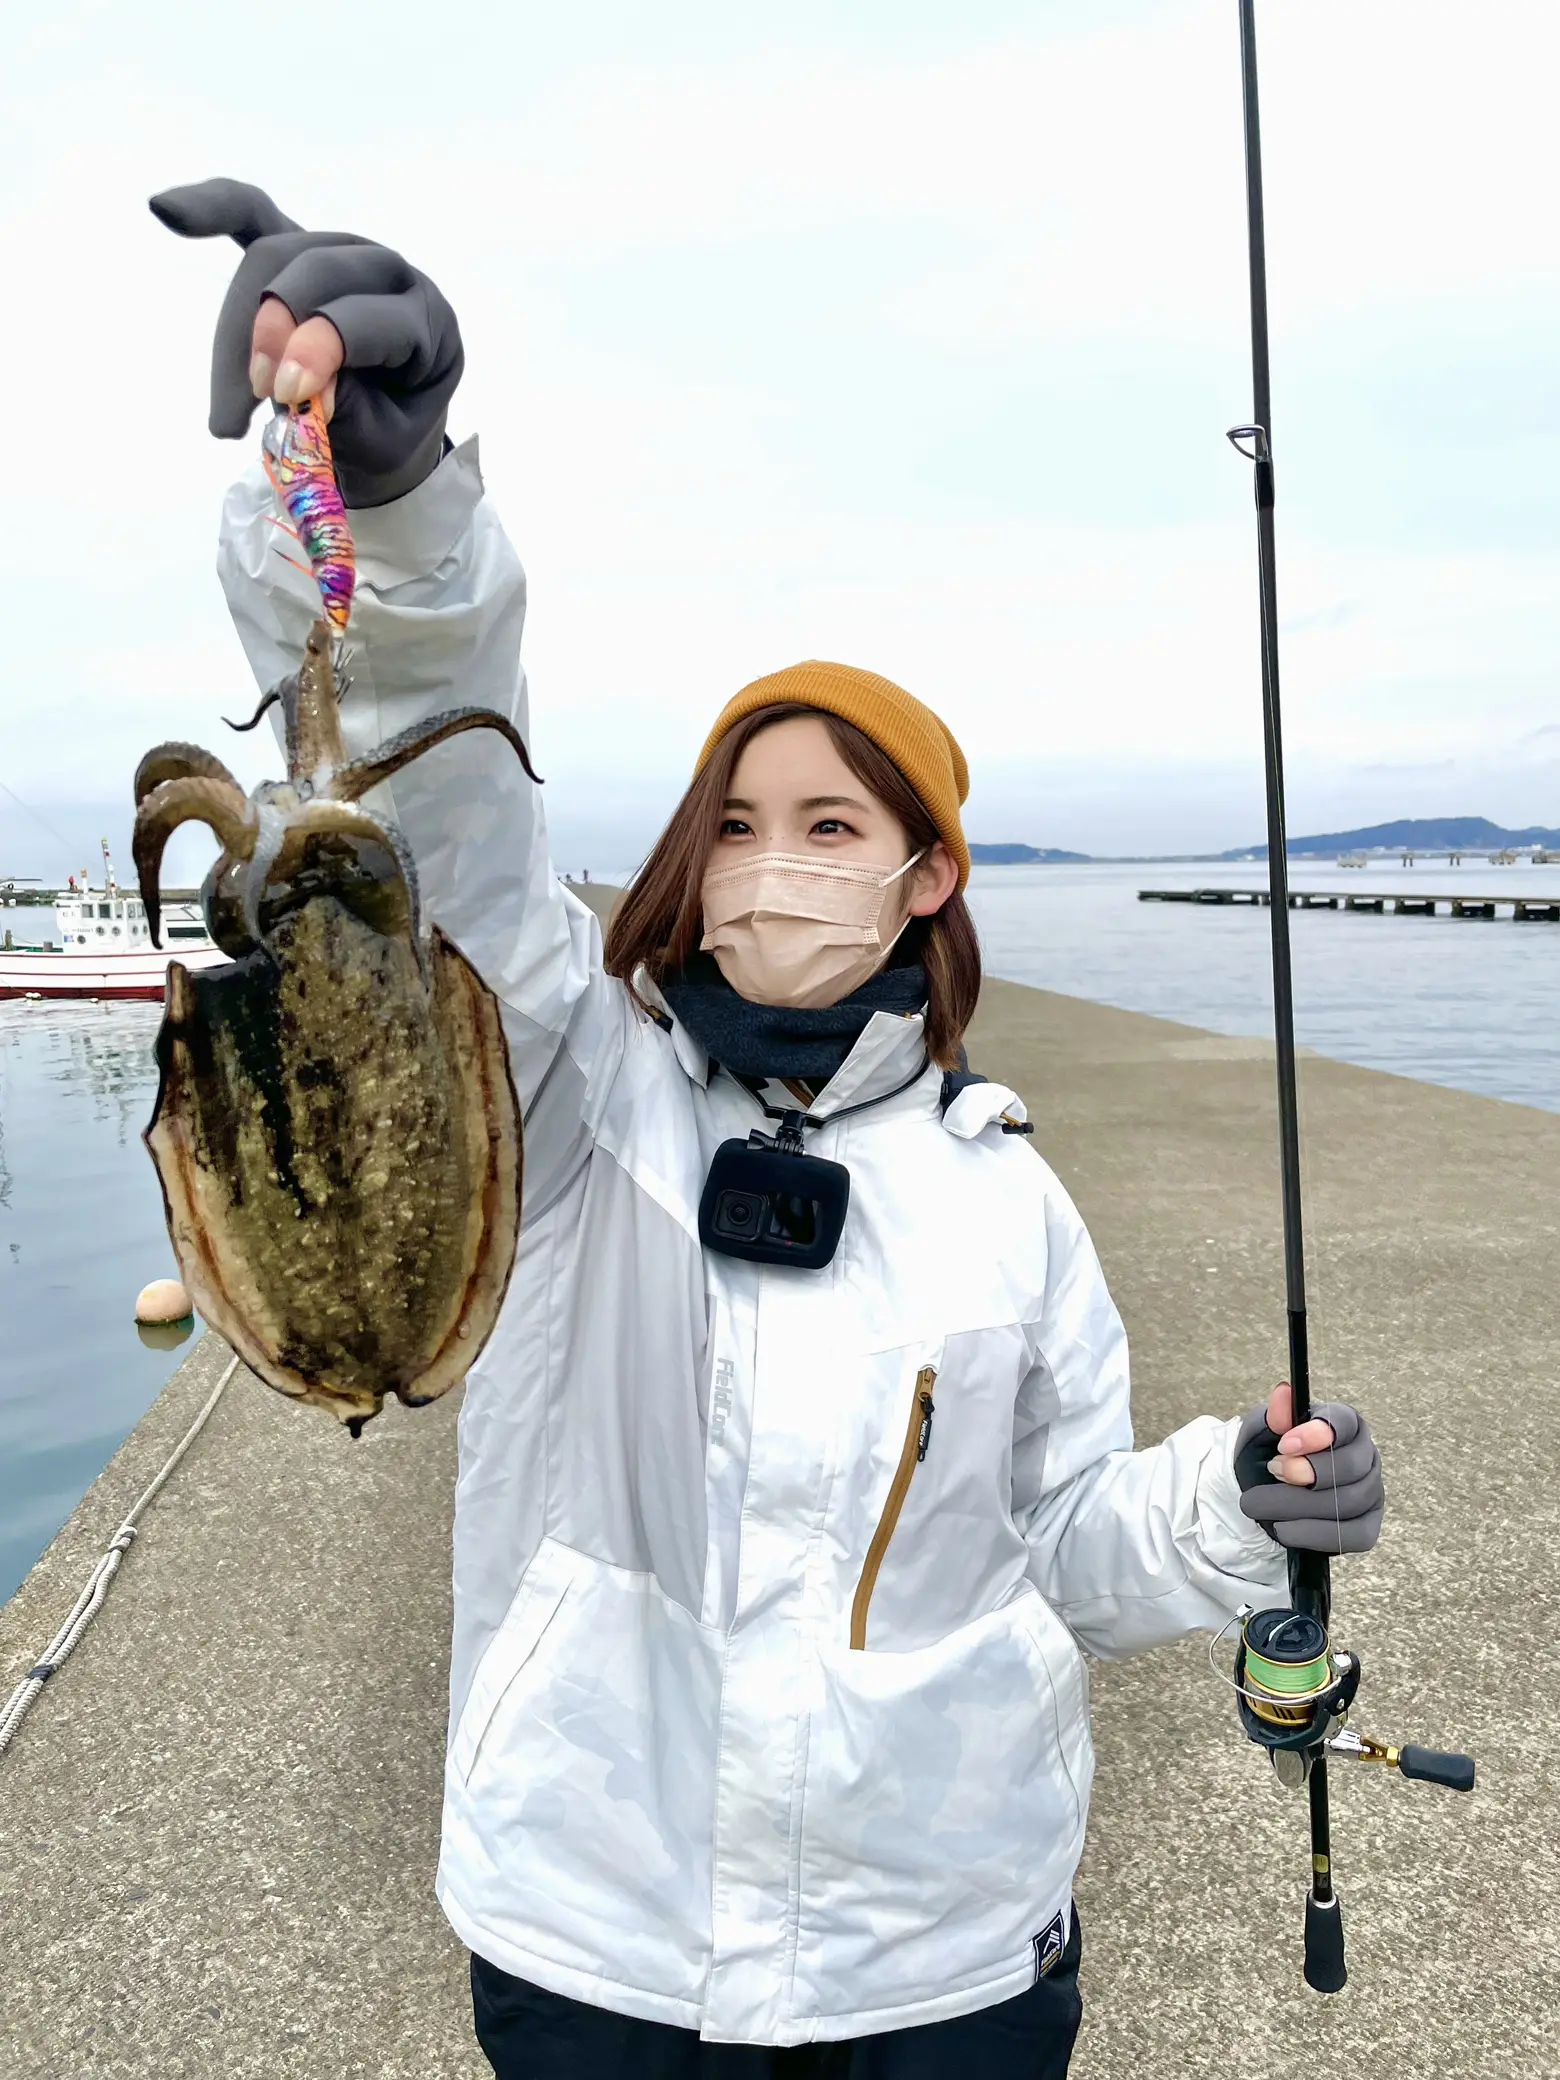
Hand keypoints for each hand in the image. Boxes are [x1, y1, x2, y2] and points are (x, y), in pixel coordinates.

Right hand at [149, 178, 462, 506]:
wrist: (389, 426)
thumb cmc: (388, 431)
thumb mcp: (382, 440)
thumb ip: (347, 412)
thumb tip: (295, 386)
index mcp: (425, 318)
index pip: (364, 316)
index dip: (319, 352)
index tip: (284, 399)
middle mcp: (388, 272)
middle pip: (312, 274)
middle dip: (269, 336)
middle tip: (246, 403)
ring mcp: (342, 250)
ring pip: (272, 257)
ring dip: (238, 329)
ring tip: (231, 405)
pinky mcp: (298, 247)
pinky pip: (250, 213)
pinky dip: (209, 208)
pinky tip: (164, 209)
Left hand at [1233, 1383, 1384, 1554]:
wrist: (1260, 1498)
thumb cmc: (1265, 1457)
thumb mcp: (1259, 1435)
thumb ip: (1273, 1417)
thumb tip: (1283, 1393)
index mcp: (1344, 1424)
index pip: (1344, 1423)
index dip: (1317, 1435)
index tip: (1283, 1446)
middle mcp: (1365, 1456)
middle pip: (1351, 1466)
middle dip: (1306, 1473)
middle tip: (1272, 1472)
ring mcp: (1371, 1494)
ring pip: (1348, 1502)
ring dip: (1299, 1505)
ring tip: (1261, 1503)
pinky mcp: (1366, 1528)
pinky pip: (1351, 1535)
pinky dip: (1312, 1534)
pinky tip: (1283, 1528)